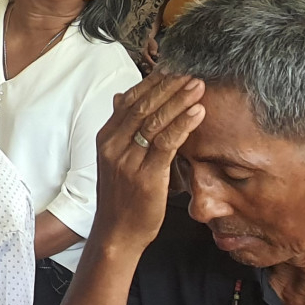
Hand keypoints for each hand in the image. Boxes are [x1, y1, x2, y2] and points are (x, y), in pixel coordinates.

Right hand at [93, 72, 205, 259]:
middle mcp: (113, 145)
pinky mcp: (145, 176)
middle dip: (169, 87)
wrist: (117, 232)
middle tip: (191, 74)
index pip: (130, 101)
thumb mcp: (115, 159)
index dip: (152, 84)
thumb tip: (120, 97)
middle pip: (143, 106)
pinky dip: (183, 125)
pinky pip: (166, 144)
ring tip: (199, 87)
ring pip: (155, 121)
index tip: (173, 71)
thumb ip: (121, 129)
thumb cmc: (121, 197)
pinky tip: (197, 113)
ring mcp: (127, 160)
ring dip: (179, 101)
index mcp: (106, 138)